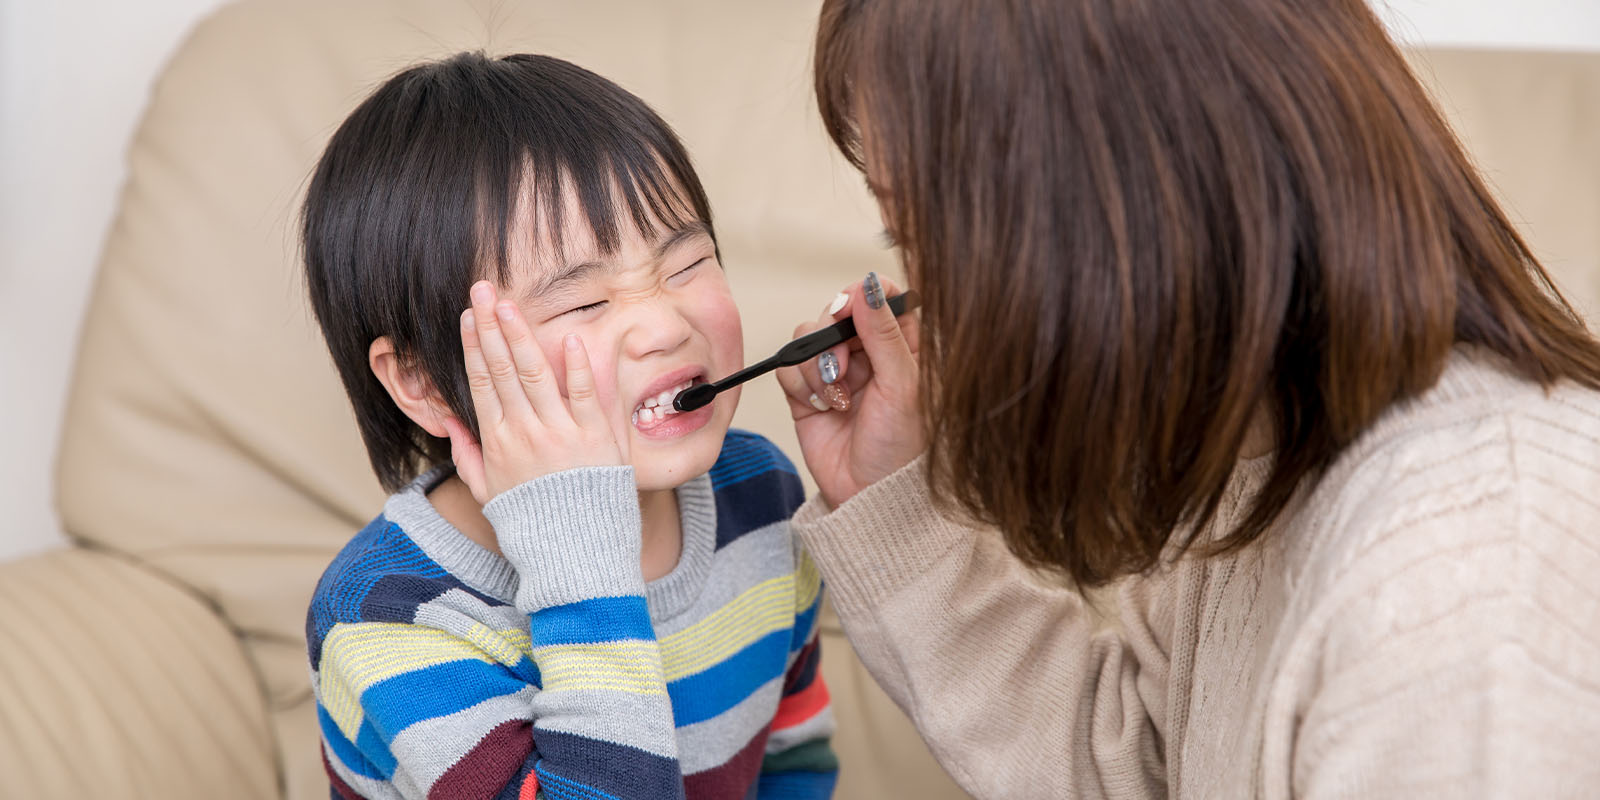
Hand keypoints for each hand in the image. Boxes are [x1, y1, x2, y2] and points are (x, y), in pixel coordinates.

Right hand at [441, 281, 625, 504]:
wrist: (574, 555)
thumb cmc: (532, 523)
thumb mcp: (488, 492)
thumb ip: (469, 455)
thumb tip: (452, 423)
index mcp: (498, 443)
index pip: (482, 383)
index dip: (473, 346)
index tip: (468, 316)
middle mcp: (525, 433)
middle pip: (503, 369)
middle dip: (490, 326)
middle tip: (482, 290)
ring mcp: (560, 434)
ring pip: (536, 375)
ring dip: (521, 336)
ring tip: (509, 305)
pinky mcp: (595, 439)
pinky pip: (586, 396)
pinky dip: (578, 367)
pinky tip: (569, 338)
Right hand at [776, 272, 924, 508]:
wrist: (868, 495)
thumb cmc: (900, 448)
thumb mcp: (902, 385)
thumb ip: (883, 333)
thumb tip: (866, 286)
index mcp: (901, 344)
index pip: (882, 295)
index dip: (862, 295)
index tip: (851, 311)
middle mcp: (868, 351)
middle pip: (836, 310)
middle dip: (832, 338)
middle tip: (842, 370)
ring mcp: (835, 369)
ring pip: (807, 336)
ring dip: (815, 366)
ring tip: (835, 398)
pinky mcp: (807, 390)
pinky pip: (788, 366)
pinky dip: (800, 385)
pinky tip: (822, 408)